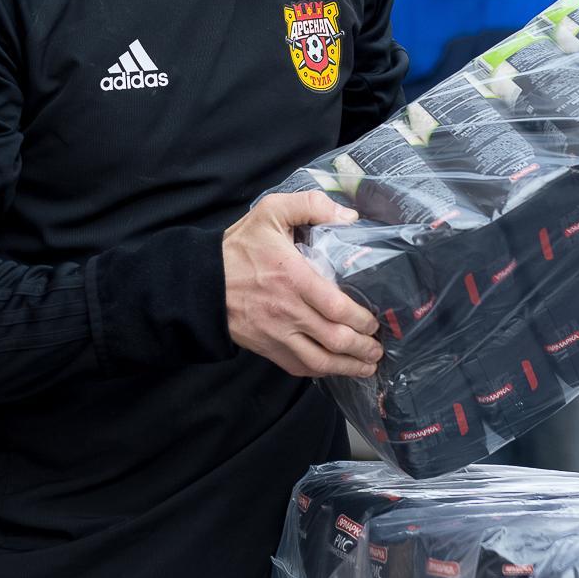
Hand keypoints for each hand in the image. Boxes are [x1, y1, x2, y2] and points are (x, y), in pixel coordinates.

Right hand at [223, 192, 382, 379]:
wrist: (200, 282)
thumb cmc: (238, 248)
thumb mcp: (271, 211)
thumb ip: (310, 205)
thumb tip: (348, 216)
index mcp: (293, 277)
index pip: (336, 307)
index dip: (361, 320)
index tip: (375, 321)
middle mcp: (288, 311)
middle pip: (334, 339)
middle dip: (363, 347)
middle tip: (378, 346)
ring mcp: (277, 333)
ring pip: (320, 361)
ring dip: (348, 366)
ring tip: (367, 364)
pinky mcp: (267, 347)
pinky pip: (299, 367)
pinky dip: (322, 372)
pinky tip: (336, 368)